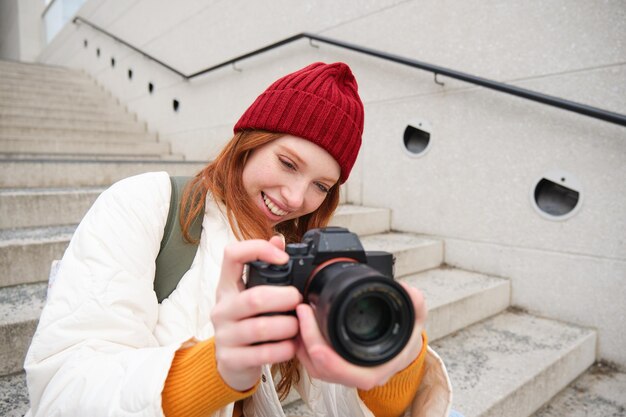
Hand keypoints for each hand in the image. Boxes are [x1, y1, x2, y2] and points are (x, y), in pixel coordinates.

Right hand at [211, 235, 301, 390]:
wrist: (231, 363)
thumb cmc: (245, 322)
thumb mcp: (250, 293)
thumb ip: (264, 267)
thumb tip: (278, 239)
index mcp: (227, 286)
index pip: (232, 254)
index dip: (258, 249)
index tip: (283, 259)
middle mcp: (222, 308)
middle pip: (254, 298)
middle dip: (284, 298)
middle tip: (298, 300)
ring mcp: (224, 335)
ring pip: (261, 328)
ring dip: (287, 326)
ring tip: (297, 326)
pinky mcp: (231, 359)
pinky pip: (262, 353)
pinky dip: (283, 349)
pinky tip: (291, 346)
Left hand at [295, 282, 426, 389]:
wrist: (404, 348)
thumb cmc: (406, 337)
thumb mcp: (415, 317)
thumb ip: (414, 303)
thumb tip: (406, 289)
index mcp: (373, 370)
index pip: (342, 369)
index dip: (324, 354)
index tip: (312, 332)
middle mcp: (355, 375)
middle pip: (320, 366)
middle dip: (305, 339)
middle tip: (301, 310)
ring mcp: (342, 372)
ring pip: (312, 365)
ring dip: (301, 342)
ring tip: (298, 315)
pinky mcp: (333, 365)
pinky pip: (312, 361)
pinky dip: (303, 345)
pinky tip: (300, 326)